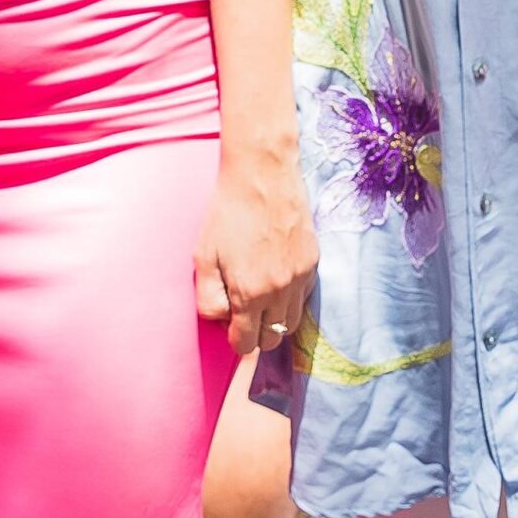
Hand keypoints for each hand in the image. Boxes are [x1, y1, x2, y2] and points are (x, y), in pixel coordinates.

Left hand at [194, 141, 316, 354]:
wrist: (262, 173)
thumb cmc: (227, 212)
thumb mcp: (203, 256)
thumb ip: (209, 298)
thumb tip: (222, 321)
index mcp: (250, 293)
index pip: (246, 344)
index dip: (235, 338)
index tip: (230, 323)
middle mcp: (280, 291)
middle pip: (272, 339)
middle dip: (256, 333)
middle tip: (243, 310)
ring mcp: (301, 277)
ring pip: (292, 323)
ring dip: (275, 319)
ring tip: (261, 296)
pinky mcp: (313, 262)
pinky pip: (304, 297)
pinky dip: (291, 297)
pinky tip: (276, 276)